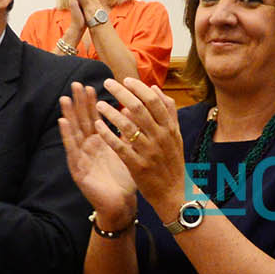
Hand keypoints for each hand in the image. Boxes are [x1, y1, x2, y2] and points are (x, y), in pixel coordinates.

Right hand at [58, 81, 138, 228]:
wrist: (121, 205)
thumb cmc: (125, 179)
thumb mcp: (127, 152)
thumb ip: (126, 133)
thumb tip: (130, 110)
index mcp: (101, 143)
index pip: (95, 118)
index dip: (92, 103)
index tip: (92, 85)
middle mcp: (89, 148)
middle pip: (83, 121)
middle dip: (79, 103)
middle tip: (76, 84)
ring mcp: (82, 158)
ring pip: (74, 132)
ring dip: (69, 115)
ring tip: (65, 98)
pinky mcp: (78, 170)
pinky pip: (72, 150)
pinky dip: (67, 136)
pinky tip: (62, 122)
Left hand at [89, 77, 190, 220]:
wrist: (174, 193)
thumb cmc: (172, 162)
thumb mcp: (176, 136)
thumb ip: (168, 112)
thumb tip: (156, 89)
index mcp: (170, 128)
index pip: (154, 100)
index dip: (139, 88)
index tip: (125, 79)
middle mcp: (161, 138)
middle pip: (139, 108)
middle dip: (121, 93)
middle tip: (107, 82)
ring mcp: (149, 152)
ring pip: (128, 126)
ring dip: (111, 112)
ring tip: (98, 104)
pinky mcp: (137, 166)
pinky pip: (120, 147)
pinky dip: (108, 134)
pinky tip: (98, 126)